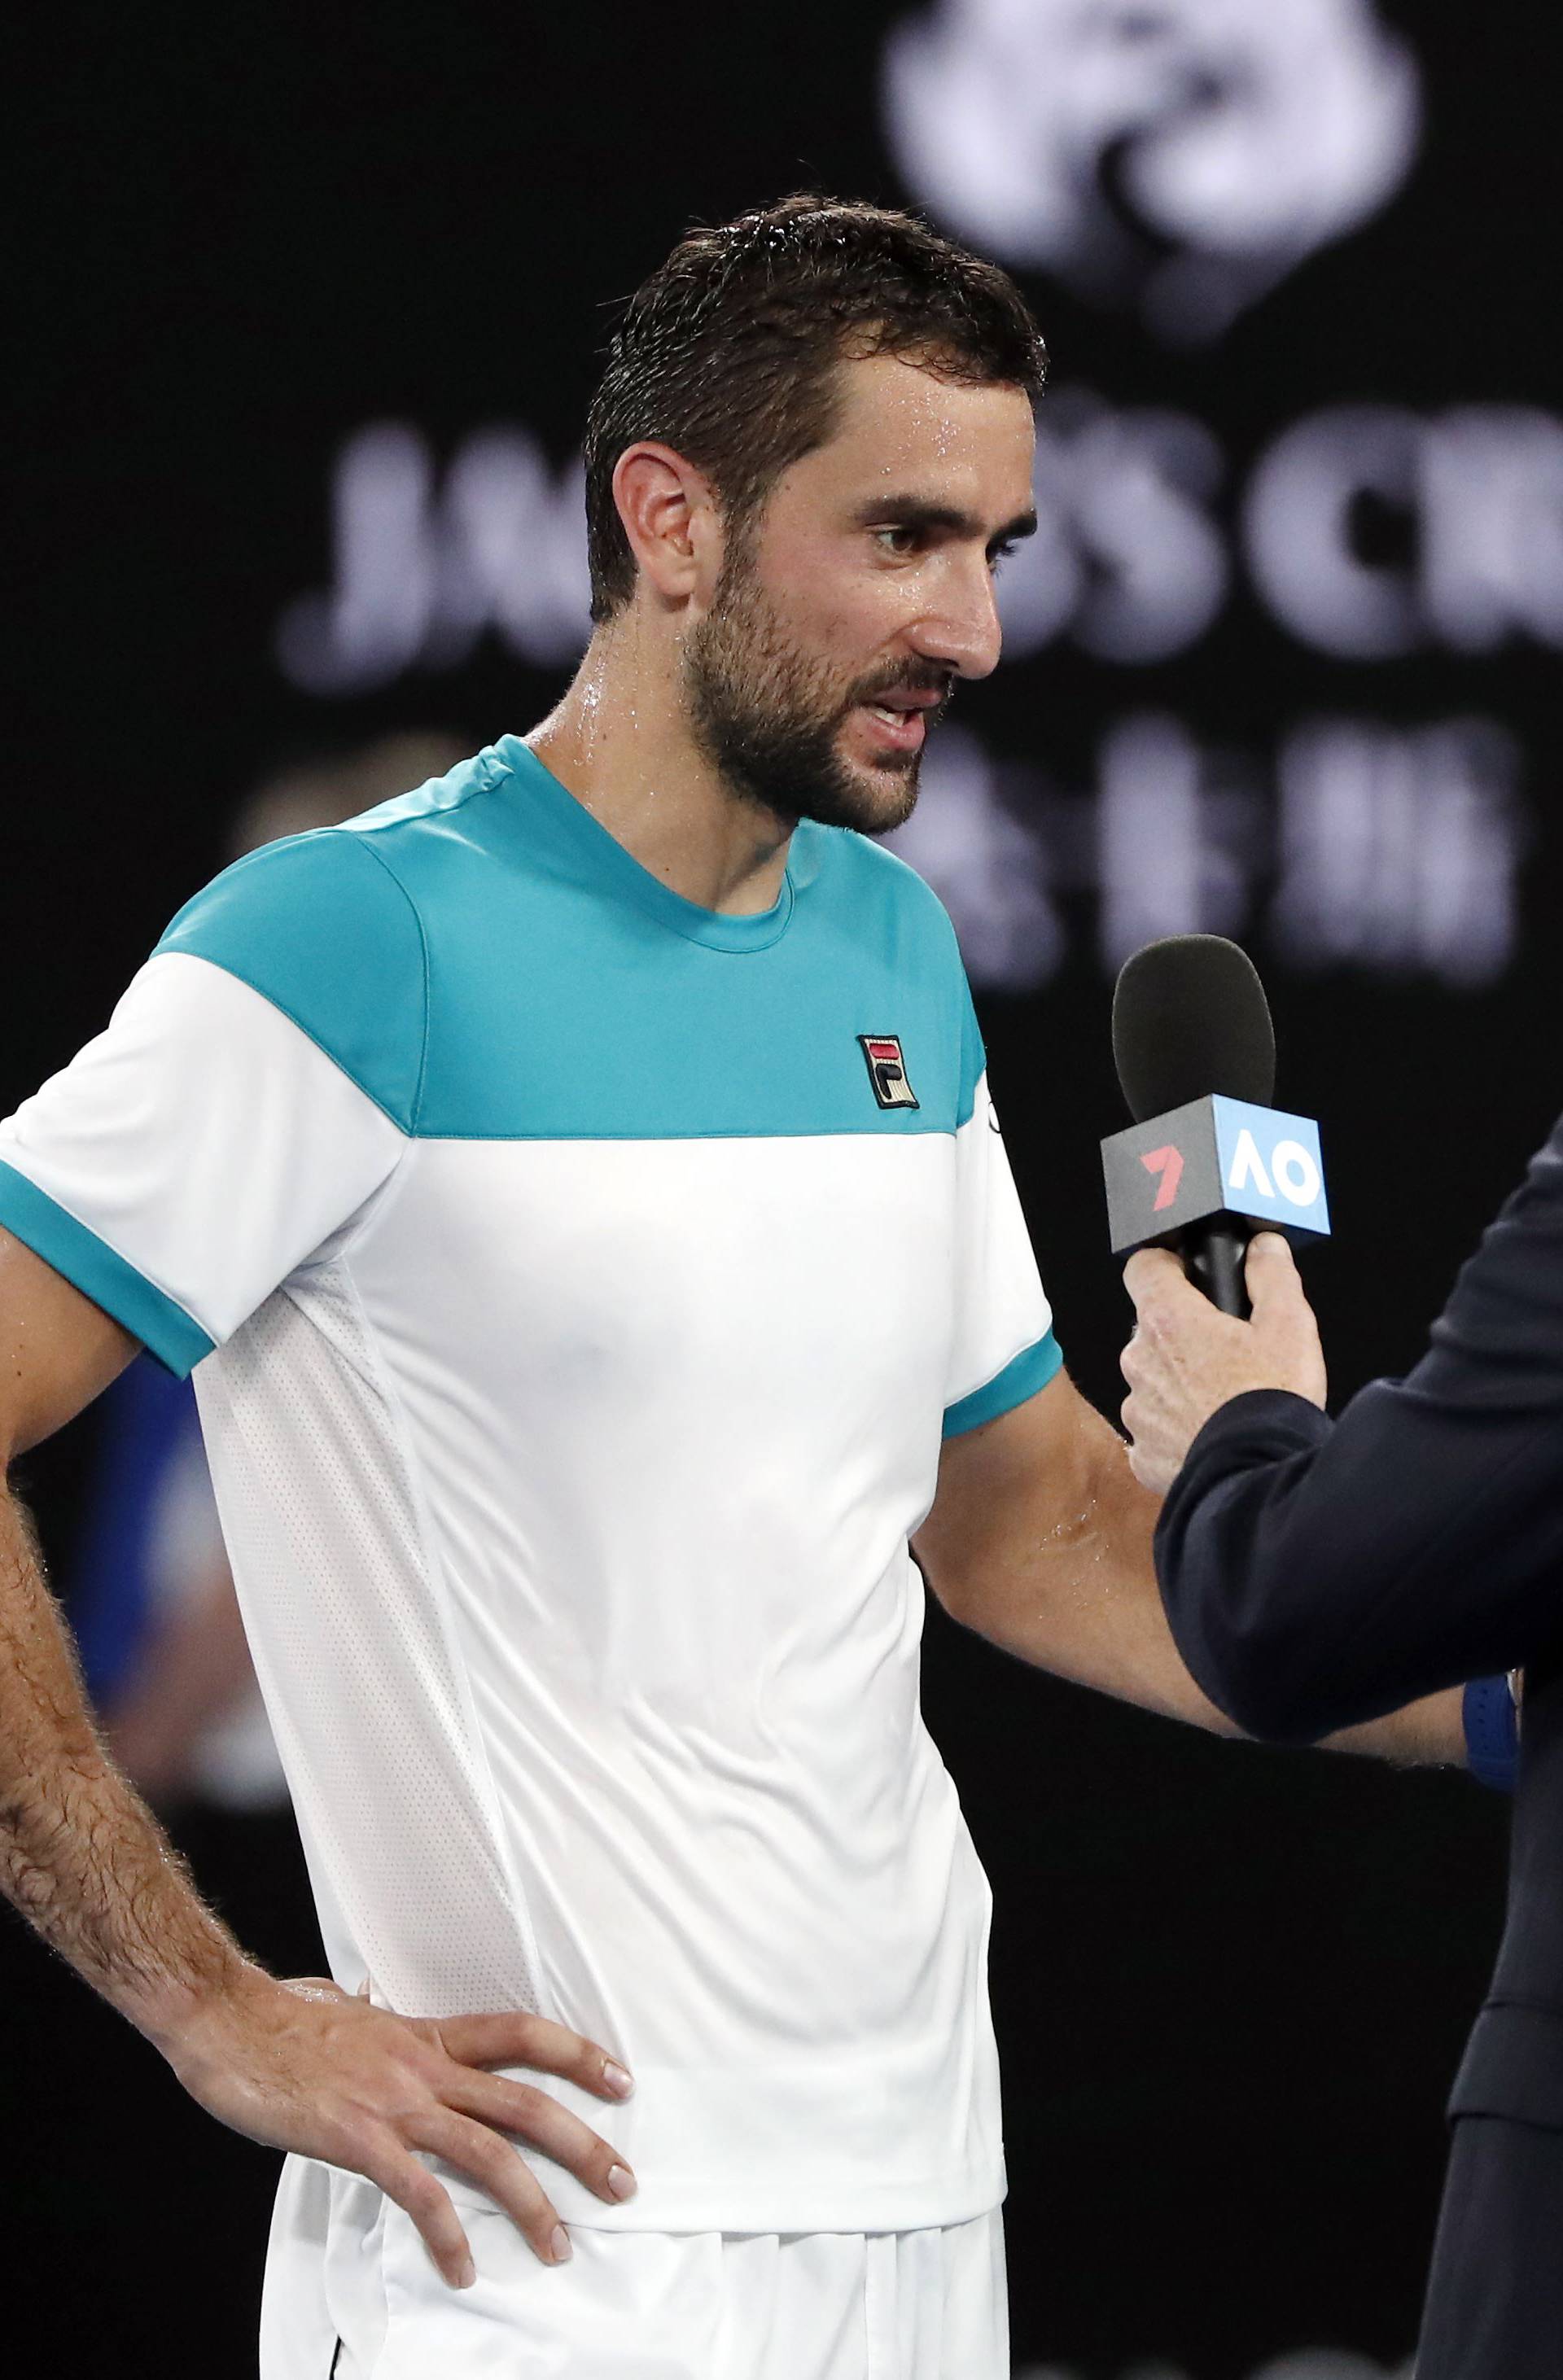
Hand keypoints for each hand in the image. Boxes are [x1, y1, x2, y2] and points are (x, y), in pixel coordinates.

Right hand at [157, 1965, 634, 2285]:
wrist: (227, 2019)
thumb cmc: (281, 2020)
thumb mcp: (353, 2017)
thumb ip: (385, 2032)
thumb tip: (385, 2020)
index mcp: (426, 2035)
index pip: (521, 2034)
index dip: (576, 2055)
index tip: (619, 2078)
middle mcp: (423, 2066)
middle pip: (525, 2100)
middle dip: (582, 2144)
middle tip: (622, 2181)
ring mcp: (394, 2102)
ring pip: (488, 2151)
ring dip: (533, 2202)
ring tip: (559, 2243)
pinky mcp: (359, 2139)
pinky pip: (419, 2193)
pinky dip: (447, 2236)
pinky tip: (463, 2268)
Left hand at [1121, 1233, 1326, 1494]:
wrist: (1259, 1479)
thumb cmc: (1273, 1401)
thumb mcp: (1290, 1324)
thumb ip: (1272, 1275)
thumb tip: (1264, 1247)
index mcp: (1168, 1320)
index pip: (1144, 1267)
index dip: (1167, 1266)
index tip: (1190, 1275)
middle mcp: (1140, 1361)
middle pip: (1152, 1329)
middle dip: (1184, 1334)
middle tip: (1229, 1352)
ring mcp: (1137, 1410)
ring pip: (1153, 1381)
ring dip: (1179, 1384)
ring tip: (1226, 1401)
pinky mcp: (1143, 1453)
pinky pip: (1155, 1430)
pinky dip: (1178, 1429)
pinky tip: (1213, 1435)